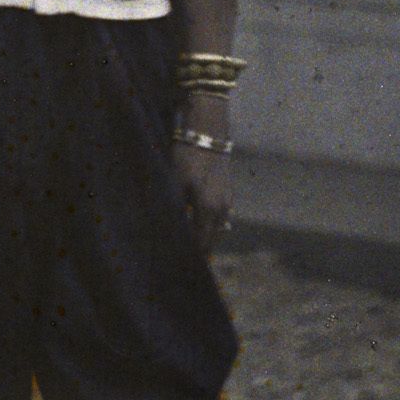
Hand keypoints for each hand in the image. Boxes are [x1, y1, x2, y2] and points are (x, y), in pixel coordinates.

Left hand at [172, 139, 231, 255]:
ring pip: (216, 228)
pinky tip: (196, 223)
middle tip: (183, 259)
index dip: (193, 256)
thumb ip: (176, 210)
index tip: (181, 265)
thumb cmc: (187, 158)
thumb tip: (172, 231)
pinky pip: (219, 217)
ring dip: (204, 236)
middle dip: (199, 248)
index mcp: (209, 210)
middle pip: (211, 239)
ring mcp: (228, 202)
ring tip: (189, 242)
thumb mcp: (176, 184)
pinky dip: (208, 224)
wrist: (207, 134)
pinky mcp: (228, 194)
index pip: (202, 242)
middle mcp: (222, 210)